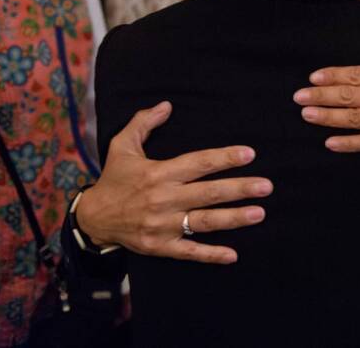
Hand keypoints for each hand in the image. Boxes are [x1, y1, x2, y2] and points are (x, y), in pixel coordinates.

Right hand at [77, 101, 272, 263]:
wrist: (93, 218)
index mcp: (159, 173)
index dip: (224, 158)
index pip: (198, 163)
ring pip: (204, 222)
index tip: (249, 154)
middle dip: (239, 189)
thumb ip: (143, 123)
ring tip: (259, 213)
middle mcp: (163, 198)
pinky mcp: (161, 246)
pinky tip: (233, 255)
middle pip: (208, 193)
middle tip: (266, 186)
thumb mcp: (122, 146)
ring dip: (234, 218)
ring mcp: (163, 224)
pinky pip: (190, 252)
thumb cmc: (114, 179)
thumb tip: (166, 105)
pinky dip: (211, 255)